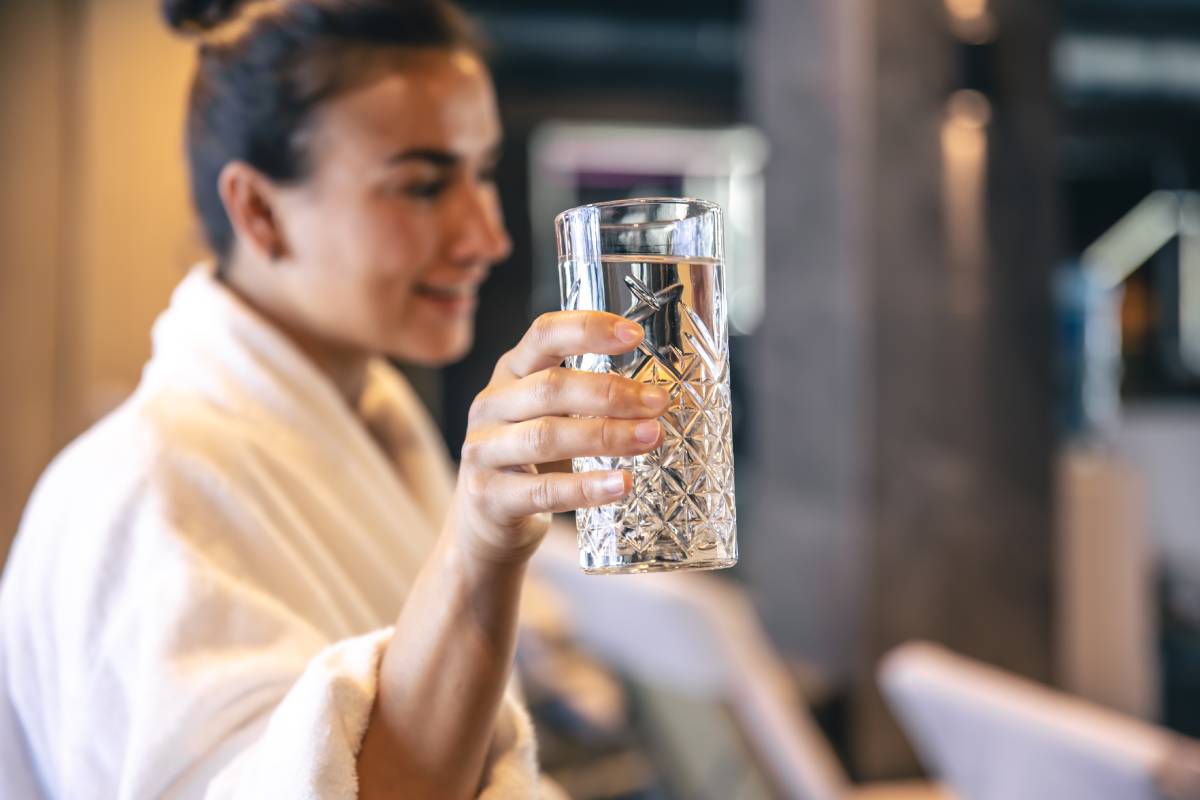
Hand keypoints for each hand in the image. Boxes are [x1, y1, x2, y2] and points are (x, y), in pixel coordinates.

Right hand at [453, 311, 669, 564]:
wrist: (485, 526)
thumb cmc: (531, 463)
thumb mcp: (550, 416)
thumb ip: (587, 399)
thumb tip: (657, 394)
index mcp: (510, 373)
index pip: (543, 335)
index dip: (587, 329)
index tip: (634, 334)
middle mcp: (491, 405)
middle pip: (550, 388)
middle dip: (610, 393)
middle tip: (657, 403)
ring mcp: (483, 450)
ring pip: (547, 436)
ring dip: (605, 436)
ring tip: (651, 438)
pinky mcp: (489, 496)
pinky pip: (543, 491)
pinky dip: (586, 488)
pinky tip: (621, 484)